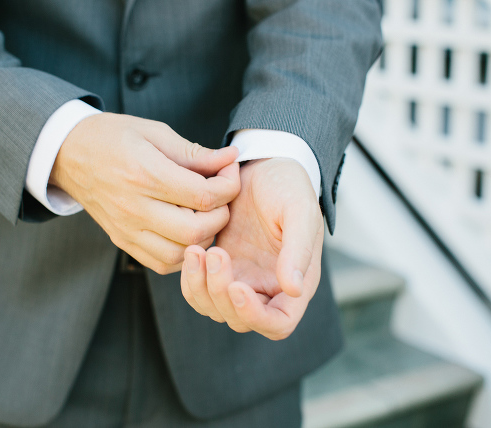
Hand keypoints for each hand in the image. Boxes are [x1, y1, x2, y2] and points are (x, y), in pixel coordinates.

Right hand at [51, 113, 239, 273]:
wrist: (67, 153)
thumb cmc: (111, 137)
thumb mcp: (153, 132)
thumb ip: (193, 152)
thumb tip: (229, 159)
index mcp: (144, 173)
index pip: (203, 195)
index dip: (228, 185)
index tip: (229, 170)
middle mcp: (134, 206)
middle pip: (196, 230)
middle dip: (221, 214)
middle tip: (220, 196)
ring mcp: (126, 228)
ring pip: (180, 253)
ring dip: (203, 238)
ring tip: (204, 215)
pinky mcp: (121, 240)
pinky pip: (160, 262)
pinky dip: (182, 253)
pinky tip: (185, 231)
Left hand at [179, 158, 323, 339]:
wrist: (263, 166)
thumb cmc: (289, 186)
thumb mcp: (300, 211)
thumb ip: (298, 251)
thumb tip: (293, 289)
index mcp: (295, 282)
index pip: (277, 324)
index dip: (254, 315)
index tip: (236, 286)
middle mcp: (267, 289)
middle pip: (239, 320)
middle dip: (220, 293)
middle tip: (214, 253)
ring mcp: (241, 280)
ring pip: (213, 309)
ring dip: (201, 287)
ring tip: (197, 249)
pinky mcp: (218, 268)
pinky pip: (198, 291)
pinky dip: (190, 278)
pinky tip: (192, 250)